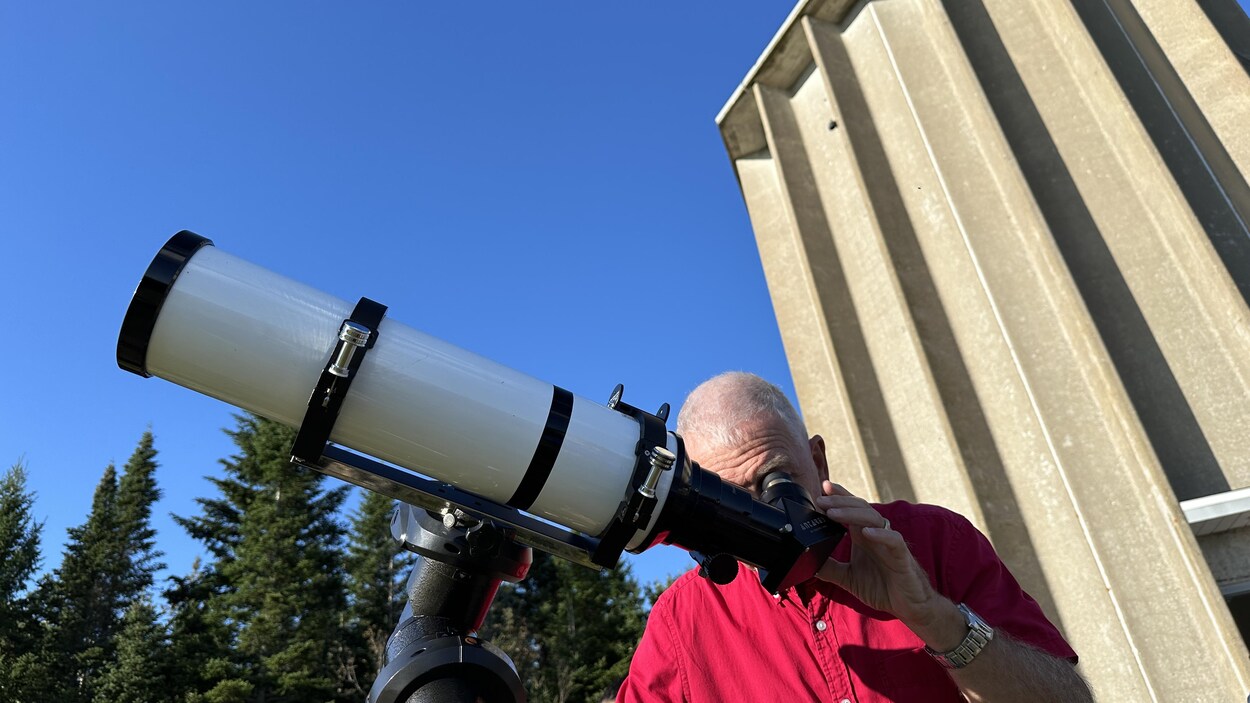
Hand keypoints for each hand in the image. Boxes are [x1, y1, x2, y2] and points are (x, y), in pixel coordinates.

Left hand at [815, 482, 963, 648]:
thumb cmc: (882, 588)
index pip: (851, 510)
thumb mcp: (848, 577)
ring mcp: (889, 544)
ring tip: (833, 514)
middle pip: (860, 509)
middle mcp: (876, 535)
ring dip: (852, 514)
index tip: (824, 486)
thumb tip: (808, 562)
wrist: (908, 606)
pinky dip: (880, 535)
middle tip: (821, 501)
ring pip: (873, 519)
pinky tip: (866, 533)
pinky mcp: (901, 557)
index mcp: (863, 537)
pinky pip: (893, 540)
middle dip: (840, 502)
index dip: (840, 496)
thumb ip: (830, 568)